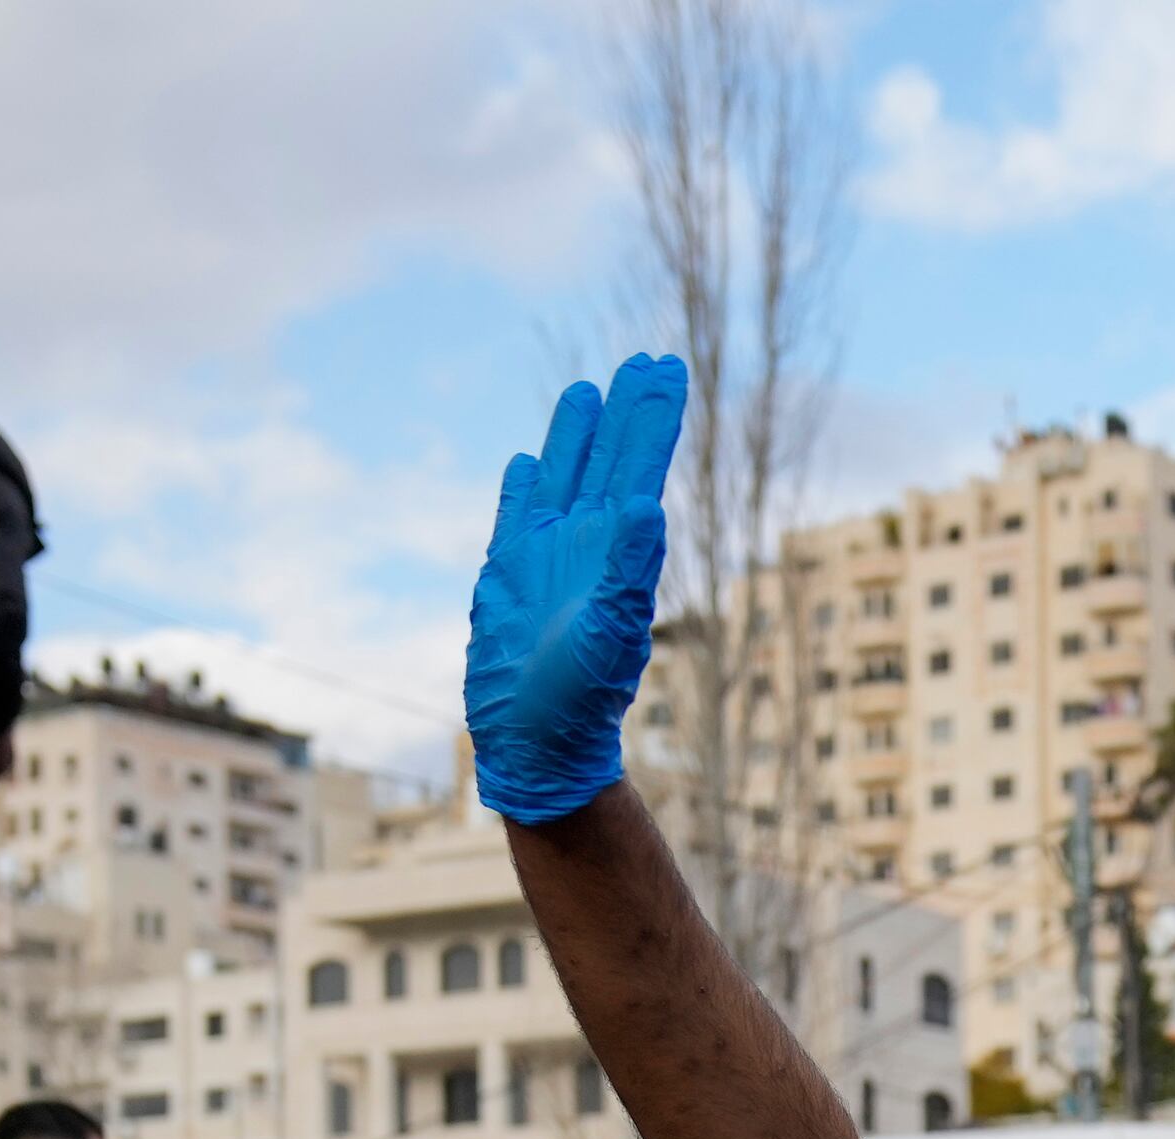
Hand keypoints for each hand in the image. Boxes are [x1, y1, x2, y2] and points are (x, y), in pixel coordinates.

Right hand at [466, 355, 685, 822]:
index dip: (653, 418)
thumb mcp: (610, 631)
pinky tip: (533, 460)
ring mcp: (546, 555)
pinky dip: (527, 484)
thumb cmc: (579, 697)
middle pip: (611, 460)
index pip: (640, 467)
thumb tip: (649, 504)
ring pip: (566, 476)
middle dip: (629, 411)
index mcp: (619, 550)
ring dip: (579, 434)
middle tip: (650, 361)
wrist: (536, 740)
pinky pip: (518, 514)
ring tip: (592, 388)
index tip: (667, 367)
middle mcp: (588, 544)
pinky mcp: (507, 574)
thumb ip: (629, 570)